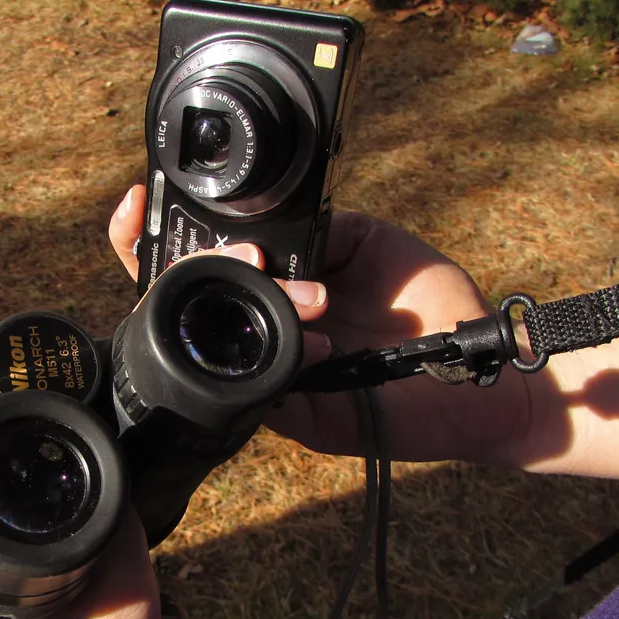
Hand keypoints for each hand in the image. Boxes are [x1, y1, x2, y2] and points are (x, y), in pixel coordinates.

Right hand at [108, 185, 533, 464]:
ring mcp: (272, 378)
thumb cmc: (430, 307)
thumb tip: (264, 226)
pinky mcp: (298, 419)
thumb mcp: (370, 241)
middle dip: (187, 265)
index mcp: (270, 293)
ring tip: (301, 291)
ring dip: (237, 305)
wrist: (481, 369)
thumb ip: (317, 227)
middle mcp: (258, 334)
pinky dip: (271, 364)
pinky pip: (254, 396)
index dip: (150, 236)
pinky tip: (312, 337)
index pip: (193, 268)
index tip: (137, 198)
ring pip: (206, 348)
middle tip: (246, 254)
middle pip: (175, 306)